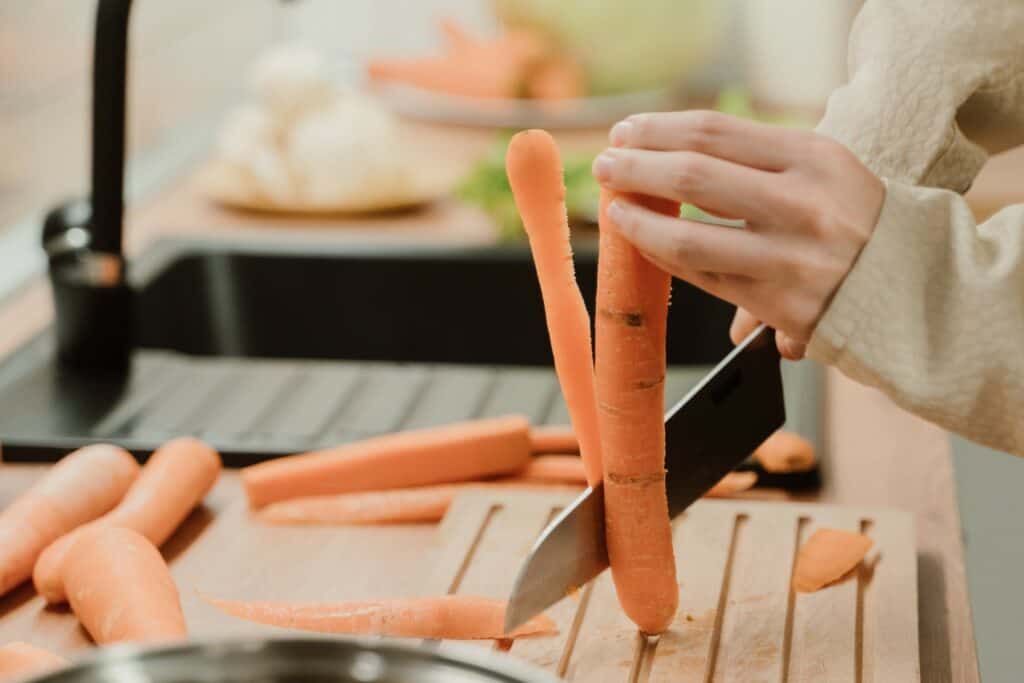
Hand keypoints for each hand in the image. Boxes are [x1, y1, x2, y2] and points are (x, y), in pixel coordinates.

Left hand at [591, 111, 884, 359]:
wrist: (918, 291)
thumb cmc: (858, 221)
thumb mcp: (825, 171)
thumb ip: (756, 162)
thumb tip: (674, 154)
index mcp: (814, 157)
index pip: (715, 132)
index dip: (658, 130)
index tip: (626, 131)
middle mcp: (801, 204)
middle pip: (692, 175)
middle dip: (636, 166)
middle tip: (606, 164)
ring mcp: (788, 257)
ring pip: (687, 236)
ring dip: (637, 221)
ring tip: (613, 209)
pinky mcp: (778, 304)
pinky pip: (702, 278)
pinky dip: (664, 257)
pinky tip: (644, 244)